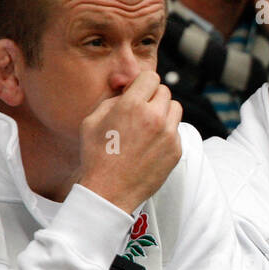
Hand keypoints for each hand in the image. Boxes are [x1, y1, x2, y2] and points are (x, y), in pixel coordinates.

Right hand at [78, 71, 182, 213]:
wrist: (109, 192)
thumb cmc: (97, 156)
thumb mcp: (92, 120)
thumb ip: (113, 99)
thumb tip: (128, 90)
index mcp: (132, 106)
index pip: (150, 77)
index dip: (142, 84)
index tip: (137, 93)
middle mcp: (154, 117)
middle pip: (165, 91)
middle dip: (153, 97)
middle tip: (141, 111)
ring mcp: (168, 135)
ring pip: (175, 109)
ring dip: (164, 112)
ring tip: (149, 125)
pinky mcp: (175, 150)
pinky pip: (176, 131)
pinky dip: (167, 133)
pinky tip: (151, 145)